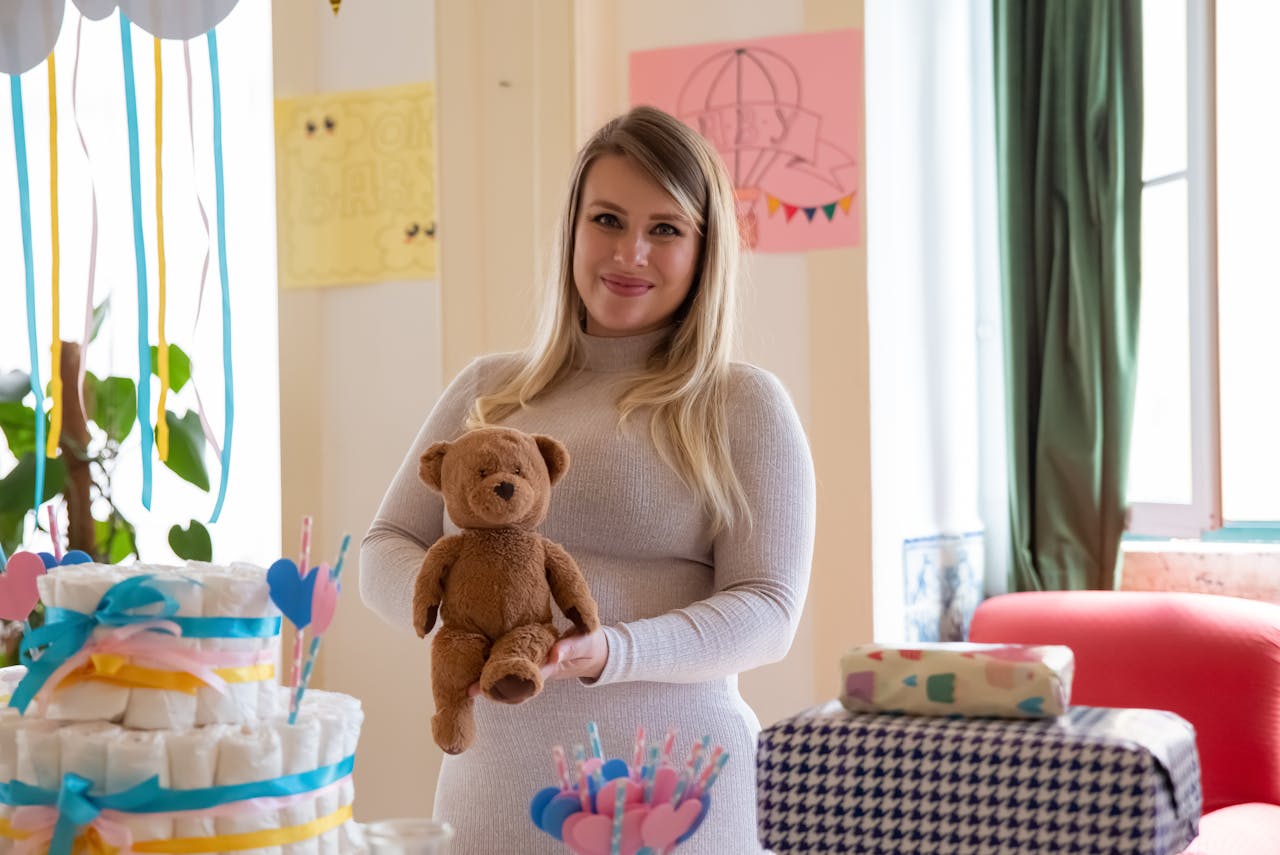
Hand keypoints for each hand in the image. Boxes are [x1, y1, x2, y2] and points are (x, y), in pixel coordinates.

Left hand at [467, 628, 607, 697]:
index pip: (523, 677)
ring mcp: (534, 660)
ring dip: (491, 674)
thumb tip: (553, 654)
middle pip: (511, 678)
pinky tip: (481, 658)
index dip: (503, 683)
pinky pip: (514, 656)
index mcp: (548, 667)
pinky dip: (498, 658)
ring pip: (510, 669)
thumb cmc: (591, 645)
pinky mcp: (532, 651)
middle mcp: (537, 666)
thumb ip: (571, 647)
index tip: (483, 690)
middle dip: (490, 684)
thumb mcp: (585, 643)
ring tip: (468, 681)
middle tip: (468, 690)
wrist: (595, 648)